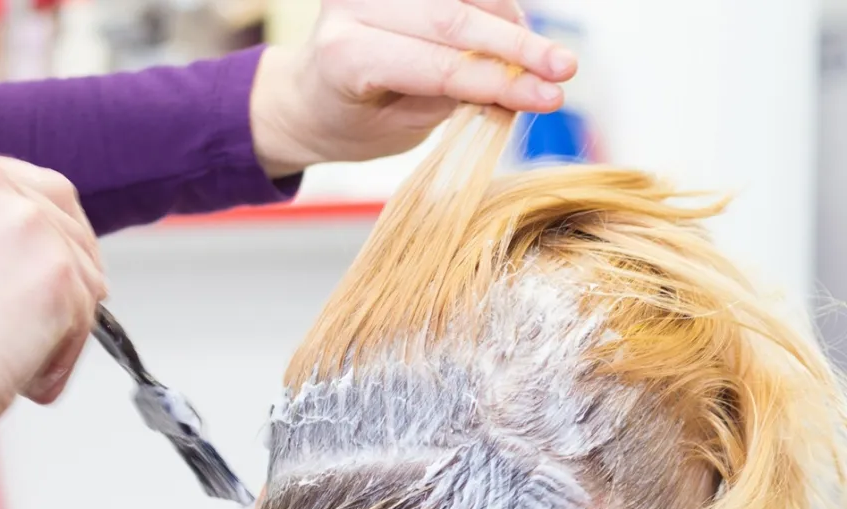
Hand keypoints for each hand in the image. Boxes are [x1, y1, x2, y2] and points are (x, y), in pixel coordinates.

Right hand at [0, 145, 105, 455]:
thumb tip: (54, 249)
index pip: (42, 189)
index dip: (57, 235)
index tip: (56, 265)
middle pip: (72, 227)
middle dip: (75, 275)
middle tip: (62, 316)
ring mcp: (29, 224)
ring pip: (85, 276)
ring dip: (66, 323)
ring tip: (19, 356)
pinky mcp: (58, 272)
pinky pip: (86, 315)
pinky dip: (65, 353)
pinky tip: (28, 372)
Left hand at [251, 0, 577, 176]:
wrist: (310, 95)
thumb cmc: (355, 122)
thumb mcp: (400, 128)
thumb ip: (453, 99)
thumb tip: (520, 84)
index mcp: (345, 58)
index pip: (439, 67)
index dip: (500, 81)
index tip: (550, 97)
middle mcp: (352, 6)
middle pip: (454, 20)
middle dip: (518, 46)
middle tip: (565, 70)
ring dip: (510, 21)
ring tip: (544, 59)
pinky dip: (492, 4)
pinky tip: (516, 29)